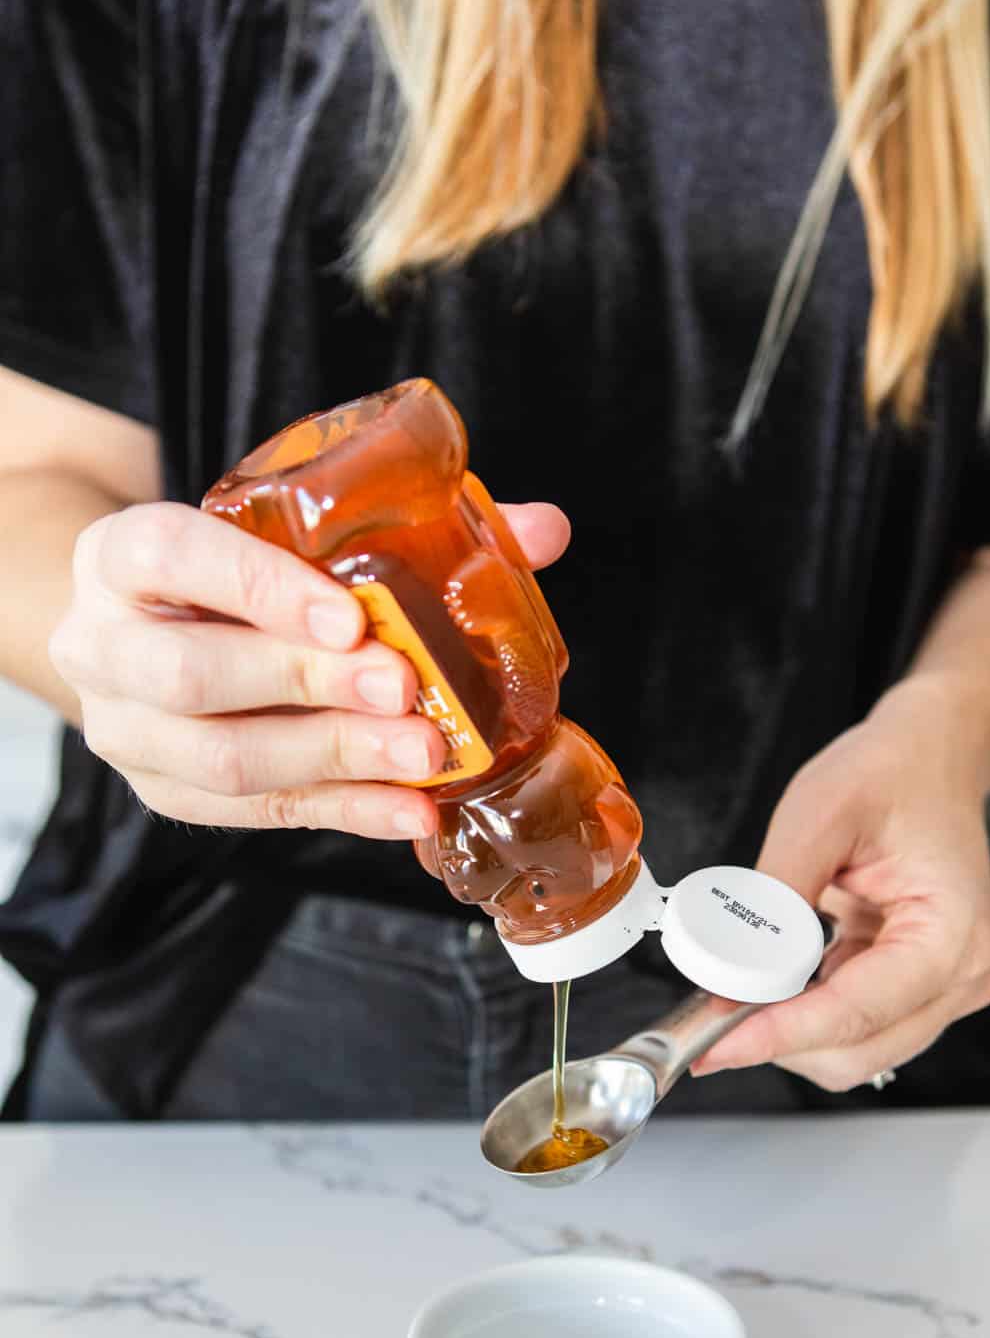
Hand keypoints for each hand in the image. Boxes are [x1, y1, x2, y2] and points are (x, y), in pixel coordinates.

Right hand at [49, 499, 568, 838]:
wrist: (153, 624)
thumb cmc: (240, 567)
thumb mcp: (291, 527)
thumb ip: (408, 521)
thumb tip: (543, 528)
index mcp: (120, 554)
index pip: (173, 556)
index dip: (260, 587)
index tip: (350, 613)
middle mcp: (99, 644)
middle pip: (196, 675)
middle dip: (311, 684)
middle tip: (406, 687)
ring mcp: (125, 732)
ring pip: (223, 761)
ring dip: (336, 759)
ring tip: (424, 754)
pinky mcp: (166, 794)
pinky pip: (259, 815)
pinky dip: (345, 812)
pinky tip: (414, 811)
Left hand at [692, 684, 989, 1089]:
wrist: (931, 762)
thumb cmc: (892, 776)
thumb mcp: (818, 815)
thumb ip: (776, 899)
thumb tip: (732, 968)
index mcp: (953, 934)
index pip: (857, 1012)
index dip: (780, 1034)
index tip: (717, 1044)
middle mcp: (963, 975)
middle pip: (856, 1052)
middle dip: (778, 1040)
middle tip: (708, 1016)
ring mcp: (948, 990)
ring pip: (854, 1052)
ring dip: (791, 1032)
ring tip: (742, 987)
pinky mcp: (922, 991)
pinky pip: (856, 1027)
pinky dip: (807, 1015)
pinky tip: (778, 979)